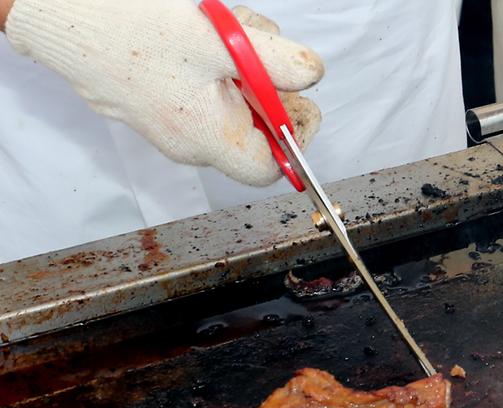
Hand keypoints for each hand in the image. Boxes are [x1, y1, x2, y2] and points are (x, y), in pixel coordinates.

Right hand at [5, 0, 323, 185]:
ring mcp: (172, 124)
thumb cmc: (132, 32)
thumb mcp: (221, 42)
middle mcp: (191, 143)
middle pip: (255, 130)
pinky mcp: (159, 104)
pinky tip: (206, 33)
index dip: (295, 139)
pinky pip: (205, 92)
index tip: (299, 100)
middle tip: (261, 52)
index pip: (271, 168)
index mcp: (210, 140)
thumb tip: (314, 77)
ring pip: (232, 103)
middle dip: (269, 87)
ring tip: (227, 30)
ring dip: (244, 66)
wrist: (65, 19)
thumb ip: (277, 63)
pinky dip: (217, 63)